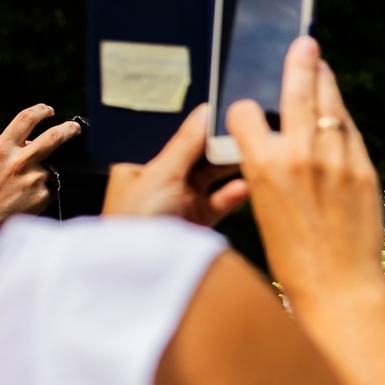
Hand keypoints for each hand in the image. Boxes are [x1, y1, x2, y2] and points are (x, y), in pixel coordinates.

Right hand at [0, 104, 79, 226]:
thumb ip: (6, 141)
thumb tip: (30, 136)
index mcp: (3, 148)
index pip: (26, 120)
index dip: (40, 111)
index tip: (49, 110)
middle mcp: (19, 162)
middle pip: (53, 138)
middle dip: (68, 129)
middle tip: (74, 128)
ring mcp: (34, 179)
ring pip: (49, 167)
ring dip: (41, 172)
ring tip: (22, 184)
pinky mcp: (43, 195)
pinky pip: (49, 186)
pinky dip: (41, 188)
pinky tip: (26, 196)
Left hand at [103, 105, 248, 225]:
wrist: (136, 272)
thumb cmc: (134, 222)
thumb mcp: (160, 174)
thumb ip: (186, 144)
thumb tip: (204, 112)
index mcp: (141, 166)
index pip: (177, 141)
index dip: (202, 130)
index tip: (226, 117)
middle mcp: (161, 182)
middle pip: (198, 158)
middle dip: (220, 148)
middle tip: (245, 135)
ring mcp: (180, 203)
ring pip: (212, 179)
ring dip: (230, 170)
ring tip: (250, 157)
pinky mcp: (197, 223)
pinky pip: (219, 203)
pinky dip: (231, 195)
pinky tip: (244, 187)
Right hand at [227, 37, 384, 313]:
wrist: (339, 286)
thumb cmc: (294, 258)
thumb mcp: (264, 209)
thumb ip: (269, 170)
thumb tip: (274, 145)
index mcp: (262, 166)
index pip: (245, 113)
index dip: (244, 111)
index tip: (248, 112)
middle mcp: (299, 155)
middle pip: (296, 90)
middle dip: (299, 62)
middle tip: (304, 43)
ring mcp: (336, 159)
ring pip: (329, 105)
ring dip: (324, 82)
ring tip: (321, 66)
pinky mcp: (364, 169)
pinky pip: (349, 131)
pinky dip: (340, 118)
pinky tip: (337, 112)